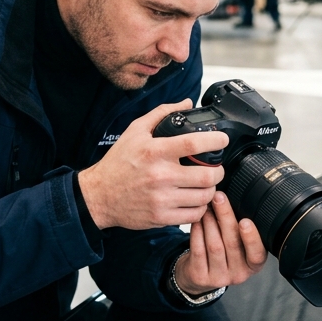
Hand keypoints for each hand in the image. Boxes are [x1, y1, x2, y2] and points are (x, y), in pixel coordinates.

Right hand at [77, 100, 226, 229]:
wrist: (98, 195)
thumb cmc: (117, 164)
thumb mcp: (135, 131)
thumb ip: (162, 114)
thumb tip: (186, 103)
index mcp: (155, 152)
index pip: (194, 143)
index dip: (215, 141)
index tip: (222, 140)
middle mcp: (160, 176)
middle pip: (207, 176)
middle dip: (219, 172)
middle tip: (216, 169)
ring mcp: (161, 199)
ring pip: (204, 197)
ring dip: (211, 190)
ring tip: (206, 185)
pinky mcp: (161, 217)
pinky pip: (193, 215)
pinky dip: (200, 208)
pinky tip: (195, 200)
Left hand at [175, 191, 267, 295]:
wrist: (200, 275)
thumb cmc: (223, 253)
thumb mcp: (239, 245)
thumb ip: (241, 228)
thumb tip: (237, 194)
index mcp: (253, 264)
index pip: (257, 253)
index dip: (252, 238)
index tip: (245, 221)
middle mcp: (239, 274)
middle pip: (232, 244)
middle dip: (225, 217)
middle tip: (219, 197)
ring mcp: (219, 277)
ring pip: (214, 245)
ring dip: (209, 221)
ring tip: (206, 205)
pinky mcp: (200, 276)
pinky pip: (198, 250)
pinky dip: (197, 231)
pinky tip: (197, 219)